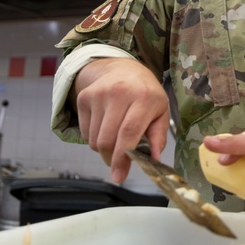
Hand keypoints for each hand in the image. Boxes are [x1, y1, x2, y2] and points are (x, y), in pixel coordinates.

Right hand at [72, 58, 169, 182]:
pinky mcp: (84, 97)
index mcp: (144, 97)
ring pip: (94, 139)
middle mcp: (119, 93)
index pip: (129, 132)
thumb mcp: (160, 112)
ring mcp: (98, 94)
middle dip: (111, 160)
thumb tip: (154, 160)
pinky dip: (94, 138)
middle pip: (107, 139)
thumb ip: (158, 137)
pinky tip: (105, 127)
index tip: (119, 176)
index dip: (122, 158)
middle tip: (118, 164)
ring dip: (104, 149)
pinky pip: (85, 132)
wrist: (123, 68)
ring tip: (115, 139)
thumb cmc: (145, 94)